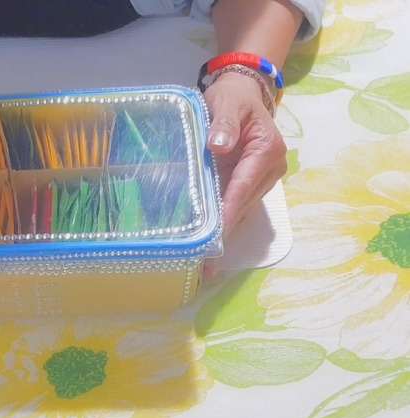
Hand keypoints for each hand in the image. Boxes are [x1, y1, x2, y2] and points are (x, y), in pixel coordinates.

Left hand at [202, 72, 287, 275]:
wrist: (244, 92)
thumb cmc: (233, 98)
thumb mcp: (226, 104)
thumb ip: (223, 125)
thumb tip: (218, 146)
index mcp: (266, 152)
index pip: (242, 188)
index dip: (228, 214)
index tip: (216, 237)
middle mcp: (270, 170)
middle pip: (244, 206)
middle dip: (225, 235)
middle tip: (207, 265)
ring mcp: (262, 179)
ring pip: (242, 211)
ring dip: (226, 236)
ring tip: (208, 264)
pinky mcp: (252, 182)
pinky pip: (238, 205)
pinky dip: (225, 224)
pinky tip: (212, 245)